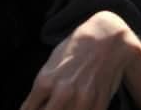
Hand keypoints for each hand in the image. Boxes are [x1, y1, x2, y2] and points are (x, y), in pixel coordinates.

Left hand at [21, 12, 136, 109]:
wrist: (107, 38)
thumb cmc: (76, 48)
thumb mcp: (52, 63)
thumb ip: (42, 88)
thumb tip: (34, 107)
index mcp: (46, 81)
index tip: (34, 109)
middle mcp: (63, 92)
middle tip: (51, 106)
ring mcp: (82, 100)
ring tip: (66, 104)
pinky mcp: (99, 104)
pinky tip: (80, 106)